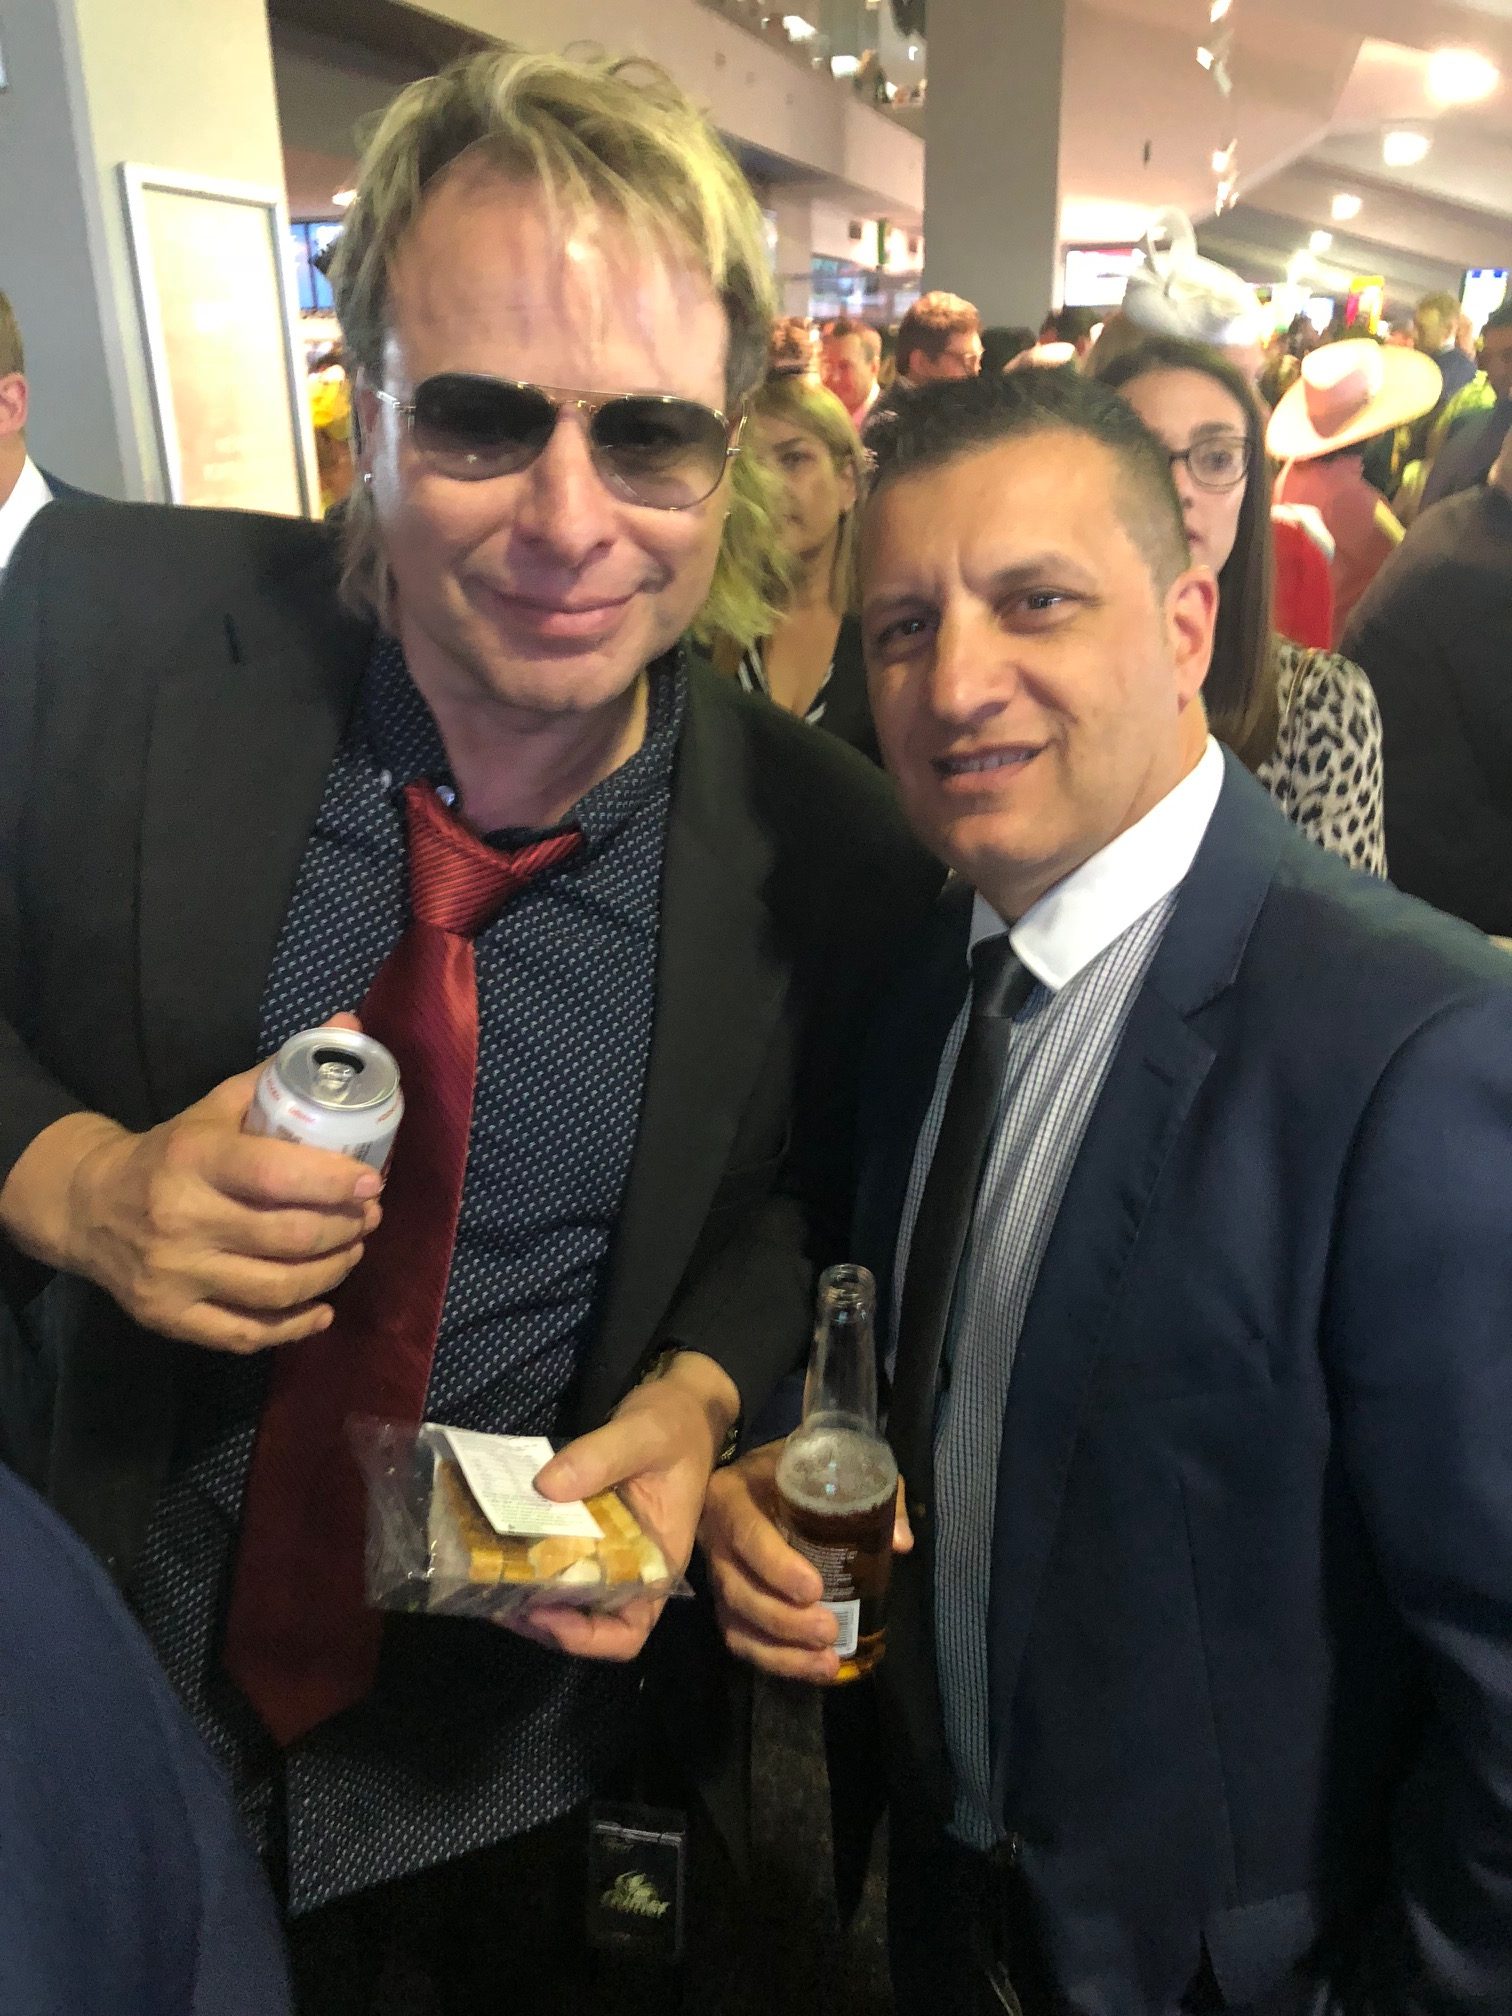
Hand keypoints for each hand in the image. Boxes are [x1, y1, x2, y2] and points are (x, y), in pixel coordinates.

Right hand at [7, 1013, 382, 1352]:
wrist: (90, 1205)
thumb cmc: (173, 1151)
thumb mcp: (218, 1106)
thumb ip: (283, 1072)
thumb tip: (350, 1023)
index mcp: (195, 1159)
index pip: (275, 1175)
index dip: (334, 1182)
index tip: (372, 1181)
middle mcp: (181, 1220)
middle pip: (288, 1237)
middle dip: (346, 1229)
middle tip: (369, 1216)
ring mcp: (175, 1275)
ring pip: (277, 1288)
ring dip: (333, 1272)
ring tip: (352, 1251)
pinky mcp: (170, 1318)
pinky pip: (247, 1334)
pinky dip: (295, 1326)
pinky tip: (322, 1309)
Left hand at [519, 1351, 739, 1661]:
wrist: (679, 1402)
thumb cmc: (675, 1424)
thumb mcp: (646, 1433)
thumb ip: (601, 1457)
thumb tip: (546, 1487)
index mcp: (657, 1564)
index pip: (627, 1632)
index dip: (584, 1637)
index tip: (541, 1612)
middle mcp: (629, 1569)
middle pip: (583, 1621)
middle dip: (536, 1617)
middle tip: (491, 1590)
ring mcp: (603, 1550)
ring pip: (560, 1592)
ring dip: (521, 1590)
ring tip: (482, 1570)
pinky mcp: (583, 1528)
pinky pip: (551, 1552)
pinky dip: (522, 1554)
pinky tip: (491, 1537)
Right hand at [699, 1441, 913, 1683]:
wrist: (758, 1477)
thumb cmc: (797, 1471)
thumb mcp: (828, 1465)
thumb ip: (869, 1493)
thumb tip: (901, 1543)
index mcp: (733, 1496)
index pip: (747, 1535)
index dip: (776, 1567)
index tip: (815, 1590)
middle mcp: (715, 1538)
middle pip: (739, 1590)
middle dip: (785, 1620)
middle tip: (830, 1631)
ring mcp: (717, 1574)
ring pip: (737, 1623)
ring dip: (782, 1652)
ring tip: (827, 1662)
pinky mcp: (725, 1602)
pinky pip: (740, 1640)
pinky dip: (775, 1661)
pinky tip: (811, 1670)